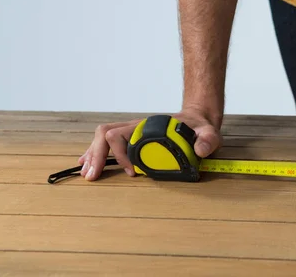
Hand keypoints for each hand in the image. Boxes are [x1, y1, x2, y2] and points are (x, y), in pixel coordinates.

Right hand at [78, 108, 222, 180]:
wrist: (198, 119)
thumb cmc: (200, 126)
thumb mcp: (209, 132)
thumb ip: (208, 140)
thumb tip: (200, 149)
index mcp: (149, 126)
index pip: (121, 134)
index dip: (121, 154)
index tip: (132, 172)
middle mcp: (136, 126)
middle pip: (105, 133)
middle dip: (96, 154)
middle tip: (92, 176)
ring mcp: (132, 131)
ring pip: (102, 137)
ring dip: (92, 154)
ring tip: (87, 173)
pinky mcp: (132, 138)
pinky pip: (108, 143)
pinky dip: (96, 153)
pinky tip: (88, 163)